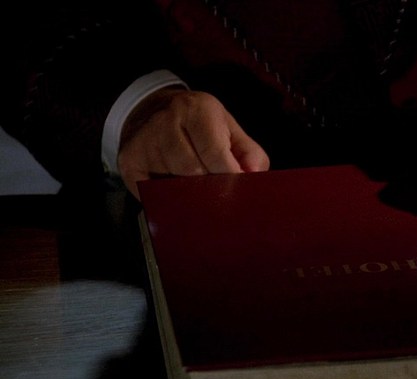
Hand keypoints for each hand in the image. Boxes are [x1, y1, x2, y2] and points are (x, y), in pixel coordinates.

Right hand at [118, 88, 269, 198]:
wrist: (152, 109)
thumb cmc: (200, 125)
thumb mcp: (230, 129)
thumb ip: (250, 154)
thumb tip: (254, 177)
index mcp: (196, 110)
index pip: (215, 154)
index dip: (230, 177)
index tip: (238, 189)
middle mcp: (165, 122)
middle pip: (193, 173)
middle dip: (210, 187)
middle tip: (218, 192)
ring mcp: (144, 142)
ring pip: (172, 185)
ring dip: (188, 193)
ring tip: (195, 186)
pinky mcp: (128, 161)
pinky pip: (151, 193)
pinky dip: (166, 198)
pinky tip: (174, 188)